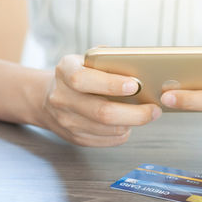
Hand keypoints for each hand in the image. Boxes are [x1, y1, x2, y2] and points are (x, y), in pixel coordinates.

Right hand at [39, 55, 161, 146]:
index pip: (84, 80)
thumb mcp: (86, 60)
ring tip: (145, 114)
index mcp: (65, 71)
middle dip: (135, 113)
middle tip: (154, 110)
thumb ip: (108, 61)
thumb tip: (142, 69)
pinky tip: (128, 124)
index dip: (111, 84)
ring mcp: (66, 121)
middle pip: (102, 112)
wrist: (47, 97)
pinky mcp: (75, 138)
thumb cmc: (79, 74)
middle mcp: (62, 97)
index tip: (136, 85)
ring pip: (107, 129)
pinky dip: (123, 133)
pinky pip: (106, 140)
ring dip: (132, 123)